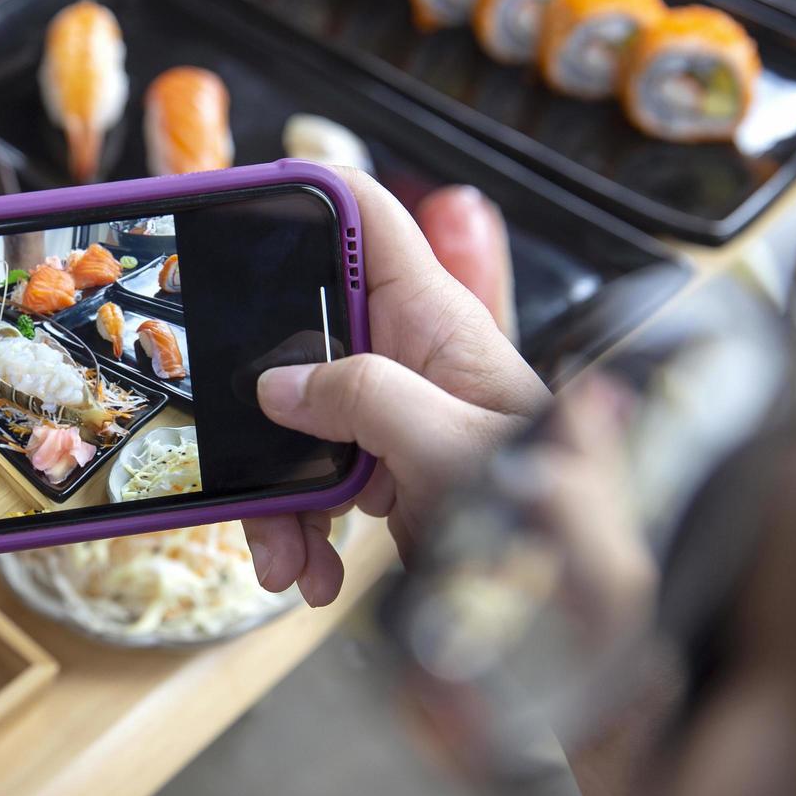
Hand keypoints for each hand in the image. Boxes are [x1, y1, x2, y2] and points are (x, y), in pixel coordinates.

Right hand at [243, 171, 548, 605]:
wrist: (561, 601)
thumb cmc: (543, 510)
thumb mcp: (447, 442)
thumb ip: (363, 397)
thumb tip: (279, 386)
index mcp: (432, 320)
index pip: (366, 219)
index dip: (305, 194)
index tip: (238, 206)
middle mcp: (406, 357)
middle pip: (301, 335)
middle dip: (261, 392)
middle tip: (234, 439)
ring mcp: (389, 415)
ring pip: (295, 422)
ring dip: (275, 494)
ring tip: (285, 556)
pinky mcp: (380, 469)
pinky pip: (311, 481)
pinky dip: (300, 530)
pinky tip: (310, 571)